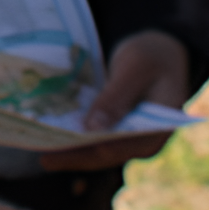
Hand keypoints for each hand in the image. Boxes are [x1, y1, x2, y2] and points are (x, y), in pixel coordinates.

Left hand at [41, 29, 188, 172]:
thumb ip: (117, 96)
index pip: (118, 148)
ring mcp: (132, 138)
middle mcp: (144, 142)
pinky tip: (56, 132)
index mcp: (156, 131)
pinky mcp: (120, 129)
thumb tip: (93, 128)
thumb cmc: (153, 55)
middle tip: (43, 157)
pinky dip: (78, 134)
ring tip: (43, 148)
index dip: (87, 151)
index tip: (59, 152)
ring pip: (99, 148)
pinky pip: (98, 136)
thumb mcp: (136, 68)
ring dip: (73, 148)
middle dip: (74, 155)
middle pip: (105, 154)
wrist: (165, 52)